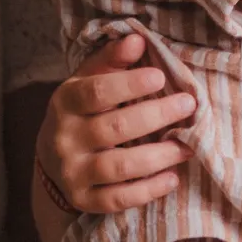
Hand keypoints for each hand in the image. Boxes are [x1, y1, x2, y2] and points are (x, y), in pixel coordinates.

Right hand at [36, 34, 192, 213]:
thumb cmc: (81, 111)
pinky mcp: (83, 200)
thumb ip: (111, 60)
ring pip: (119, 167)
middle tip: (188, 105)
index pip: (97, 92)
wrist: (52, 160)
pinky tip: (172, 178)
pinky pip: (118, 200)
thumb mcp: (86, 81)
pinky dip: (148, 191)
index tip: (160, 76)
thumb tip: (137, 40)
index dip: (129, 84)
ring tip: (188, 146)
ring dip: (159, 157)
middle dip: (156, 116)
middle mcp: (65, 138)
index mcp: (65, 102)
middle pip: (114, 128)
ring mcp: (73, 173)